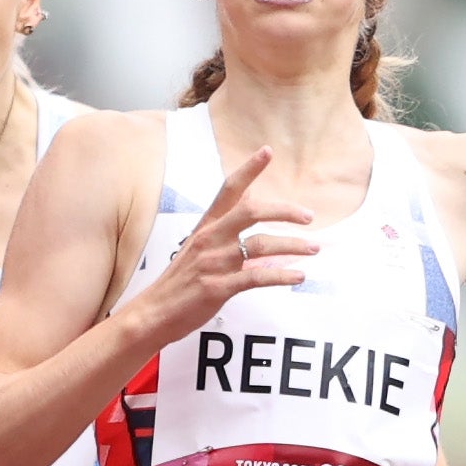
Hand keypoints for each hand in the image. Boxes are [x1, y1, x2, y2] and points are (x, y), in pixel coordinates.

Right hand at [123, 144, 311, 346]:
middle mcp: (210, 240)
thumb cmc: (177, 283)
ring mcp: (213, 263)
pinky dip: (282, 276)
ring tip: (313, 249)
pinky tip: (298, 276)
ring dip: (293, 246)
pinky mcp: (217, 287)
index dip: (248, 169)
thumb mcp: (196, 247)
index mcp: (205, 228)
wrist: (152, 314)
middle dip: (284, 211)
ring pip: (261, 245)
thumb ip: (224, 227)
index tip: (267, 151)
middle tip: (308, 216)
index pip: (228, 190)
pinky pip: (257, 277)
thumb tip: (252, 203)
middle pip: (252, 211)